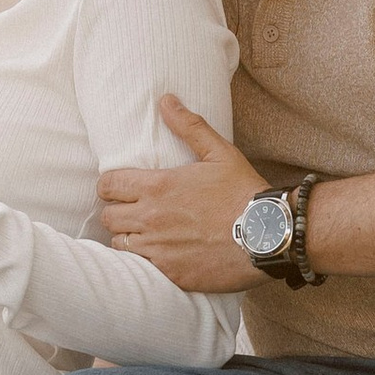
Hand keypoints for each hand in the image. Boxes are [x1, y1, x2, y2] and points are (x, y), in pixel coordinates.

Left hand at [97, 97, 268, 287]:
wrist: (267, 234)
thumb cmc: (243, 191)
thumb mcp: (219, 152)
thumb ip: (189, 126)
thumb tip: (166, 100)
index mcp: (158, 186)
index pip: (107, 186)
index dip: (109, 186)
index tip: (119, 188)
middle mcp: (151, 218)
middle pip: (108, 217)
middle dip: (117, 211)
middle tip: (133, 211)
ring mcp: (159, 248)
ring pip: (120, 244)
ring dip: (128, 237)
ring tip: (145, 234)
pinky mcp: (171, 273)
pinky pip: (140, 267)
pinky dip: (145, 260)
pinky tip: (161, 254)